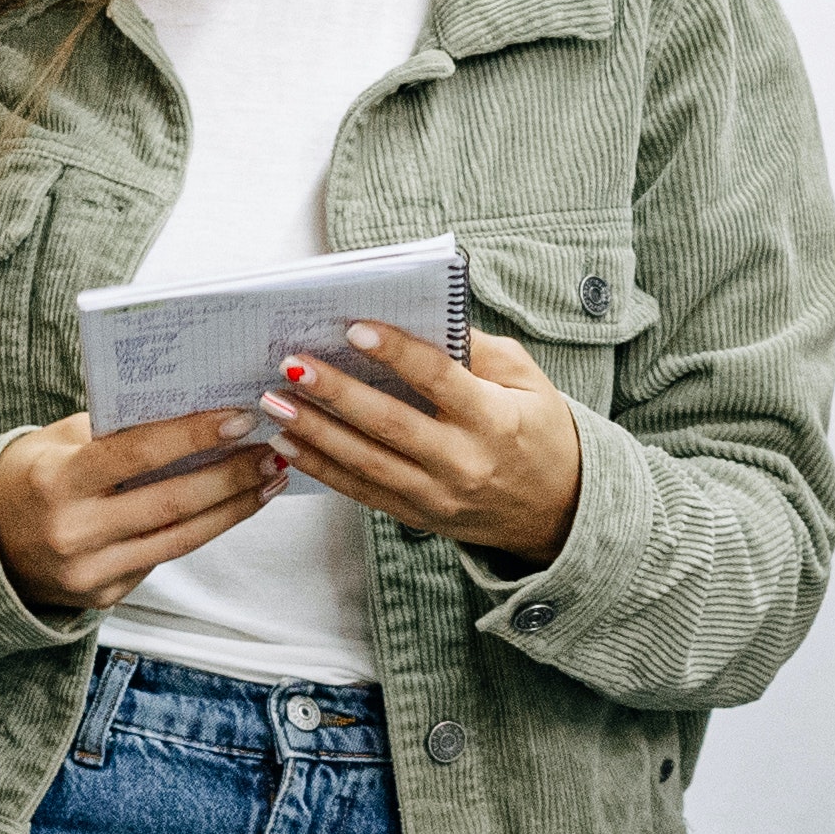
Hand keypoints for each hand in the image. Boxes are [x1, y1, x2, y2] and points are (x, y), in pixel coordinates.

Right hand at [0, 406, 276, 614]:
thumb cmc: (28, 479)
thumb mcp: (55, 442)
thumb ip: (112, 430)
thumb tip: (187, 408)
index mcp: (57, 482)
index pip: (136, 454)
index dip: (193, 436)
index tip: (240, 418)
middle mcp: (74, 532)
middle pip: (171, 502)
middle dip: (231, 475)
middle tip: (273, 449)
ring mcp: (90, 572)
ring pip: (180, 537)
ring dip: (233, 507)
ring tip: (270, 478)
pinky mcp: (104, 597)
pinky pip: (164, 558)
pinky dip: (204, 530)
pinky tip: (233, 507)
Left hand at [261, 322, 584, 562]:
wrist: (559, 509)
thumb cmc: (539, 429)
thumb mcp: (527, 379)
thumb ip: (478, 350)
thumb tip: (421, 317)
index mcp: (495, 419)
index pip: (440, 380)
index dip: (397, 352)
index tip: (354, 328)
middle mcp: (465, 462)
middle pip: (391, 425)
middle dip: (336, 394)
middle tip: (292, 365)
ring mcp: (439, 496)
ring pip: (367, 463)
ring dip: (315, 433)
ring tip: (275, 403)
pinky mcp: (419, 516)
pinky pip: (362, 492)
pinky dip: (322, 468)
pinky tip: (288, 444)